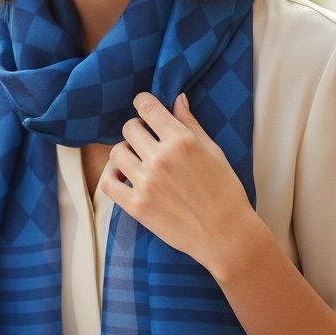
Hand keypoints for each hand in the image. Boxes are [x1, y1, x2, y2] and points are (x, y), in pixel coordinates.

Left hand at [100, 91, 259, 280]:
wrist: (226, 235)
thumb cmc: (225, 191)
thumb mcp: (214, 151)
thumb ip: (191, 124)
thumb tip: (177, 99)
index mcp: (182, 140)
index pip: (147, 107)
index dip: (143, 102)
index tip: (144, 107)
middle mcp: (160, 158)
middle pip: (130, 128)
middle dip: (137, 130)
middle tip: (146, 140)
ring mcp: (146, 183)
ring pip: (117, 152)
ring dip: (126, 152)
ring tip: (138, 161)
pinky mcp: (137, 206)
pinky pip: (108, 183)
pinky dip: (112, 177)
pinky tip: (123, 177)